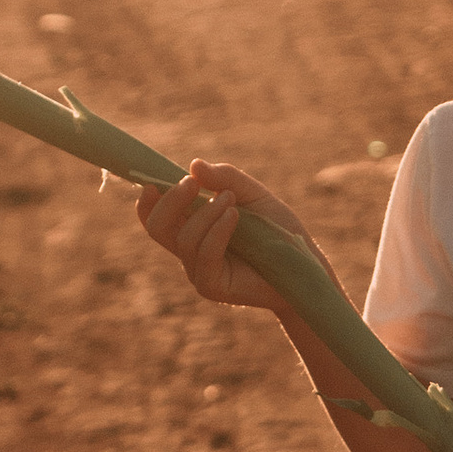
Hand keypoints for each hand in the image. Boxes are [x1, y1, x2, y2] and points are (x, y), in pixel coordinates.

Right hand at [135, 158, 318, 312]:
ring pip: (183, 238)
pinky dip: (217, 232)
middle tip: (191, 183)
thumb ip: (225, 178)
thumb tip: (193, 165)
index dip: (148, 200)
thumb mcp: (251, 194)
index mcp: (192, 227)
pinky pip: (204, 256)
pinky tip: (234, 216)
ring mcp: (199, 270)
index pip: (155, 216)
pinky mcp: (213, 286)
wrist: (304, 263)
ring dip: (205, 213)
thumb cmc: (277, 228)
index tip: (153, 181)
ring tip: (230, 200)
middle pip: (157, 226)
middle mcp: (189, 250)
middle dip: (170, 200)